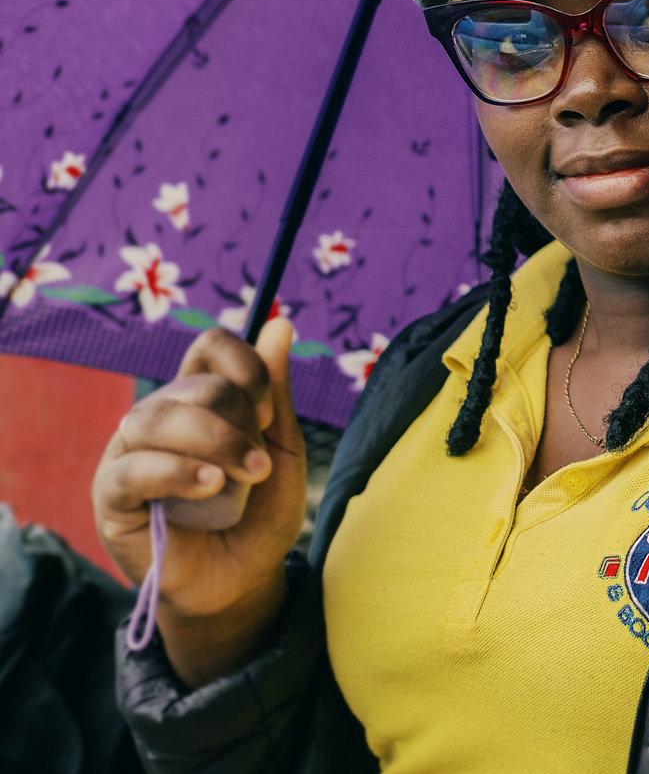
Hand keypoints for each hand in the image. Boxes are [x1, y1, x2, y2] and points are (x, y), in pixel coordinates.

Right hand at [93, 319, 304, 685]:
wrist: (241, 581)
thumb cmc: (258, 515)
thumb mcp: (281, 450)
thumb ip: (275, 392)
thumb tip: (279, 323)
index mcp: (198, 401)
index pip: (209, 348)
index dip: (245, 367)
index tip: (271, 412)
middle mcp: (159, 418)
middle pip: (192, 387)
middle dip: (239, 420)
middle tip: (262, 463)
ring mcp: (129, 454)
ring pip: (158, 419)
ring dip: (215, 444)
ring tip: (245, 477)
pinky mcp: (111, 497)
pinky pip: (133, 469)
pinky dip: (177, 472)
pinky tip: (210, 487)